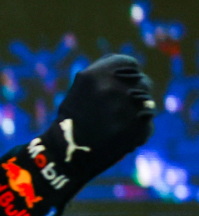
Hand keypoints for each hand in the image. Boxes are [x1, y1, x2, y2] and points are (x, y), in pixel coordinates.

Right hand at [40, 54, 154, 183]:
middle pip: (142, 82)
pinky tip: (119, 136)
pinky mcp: (138, 128)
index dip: (127, 75)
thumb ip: (107, 76)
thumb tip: (134, 73)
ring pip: (147, 102)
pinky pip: (146, 124)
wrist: (67, 151)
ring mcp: (127, 108)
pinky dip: (137, 130)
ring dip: (137, 110)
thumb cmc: (74, 117)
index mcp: (96, 74)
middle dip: (134, 93)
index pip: (129, 64)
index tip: (122, 85)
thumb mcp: (83, 86)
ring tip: (116, 123)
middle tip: (118, 108)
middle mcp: (113, 87)